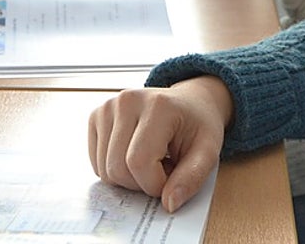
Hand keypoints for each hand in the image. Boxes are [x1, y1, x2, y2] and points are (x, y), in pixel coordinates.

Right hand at [88, 76, 232, 212]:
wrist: (189, 103)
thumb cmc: (198, 126)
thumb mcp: (208, 152)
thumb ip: (192, 178)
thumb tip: (168, 204)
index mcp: (157, 105)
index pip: (138, 162)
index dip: (155, 184)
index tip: (173, 177)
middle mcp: (127, 101)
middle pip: (116, 169)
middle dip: (141, 183)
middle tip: (164, 168)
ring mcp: (108, 107)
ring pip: (104, 170)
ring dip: (129, 178)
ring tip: (152, 160)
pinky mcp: (96, 116)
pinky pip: (97, 163)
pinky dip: (116, 170)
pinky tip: (133, 155)